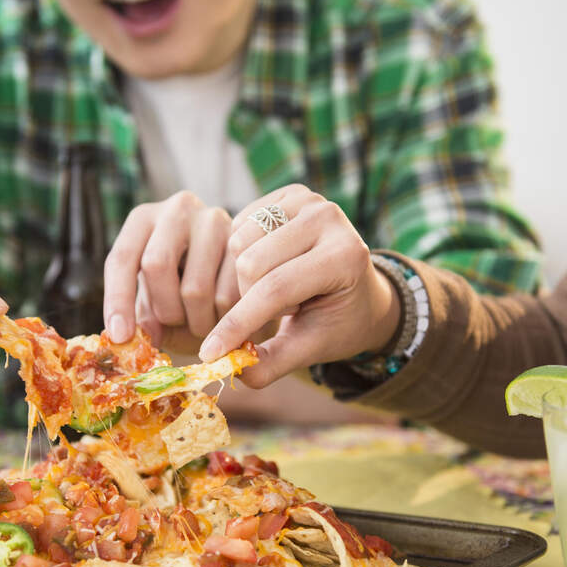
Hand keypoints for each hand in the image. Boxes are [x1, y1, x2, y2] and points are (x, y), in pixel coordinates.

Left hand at [103, 191, 237, 347]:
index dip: (117, 301)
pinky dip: (223, 320)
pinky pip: (229, 296)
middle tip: (174, 325)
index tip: (120, 337)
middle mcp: (178, 209)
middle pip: (157, 265)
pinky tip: (224, 317)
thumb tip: (141, 338)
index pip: (122, 258)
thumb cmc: (180, 286)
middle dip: (163, 309)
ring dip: (196, 322)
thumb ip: (144, 318)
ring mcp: (215, 220)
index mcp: (143, 219)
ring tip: (201, 323)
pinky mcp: (247, 242)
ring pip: (195, 288)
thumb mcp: (154, 298)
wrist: (229, 268)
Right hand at [198, 184, 399, 386]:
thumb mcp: (310, 347)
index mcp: (345, 255)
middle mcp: (329, 216)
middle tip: (275, 312)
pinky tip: (269, 267)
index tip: (209, 353)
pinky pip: (239, 224)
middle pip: (251, 262)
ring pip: (239, 241)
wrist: (358, 287)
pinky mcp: (289, 193)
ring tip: (276, 289)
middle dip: (249, 299)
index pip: (276, 289)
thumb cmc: (335, 320)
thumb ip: (273, 363)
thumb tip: (234, 373)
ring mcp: (309, 198)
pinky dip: (243, 254)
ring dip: (246, 277)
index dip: (238, 324)